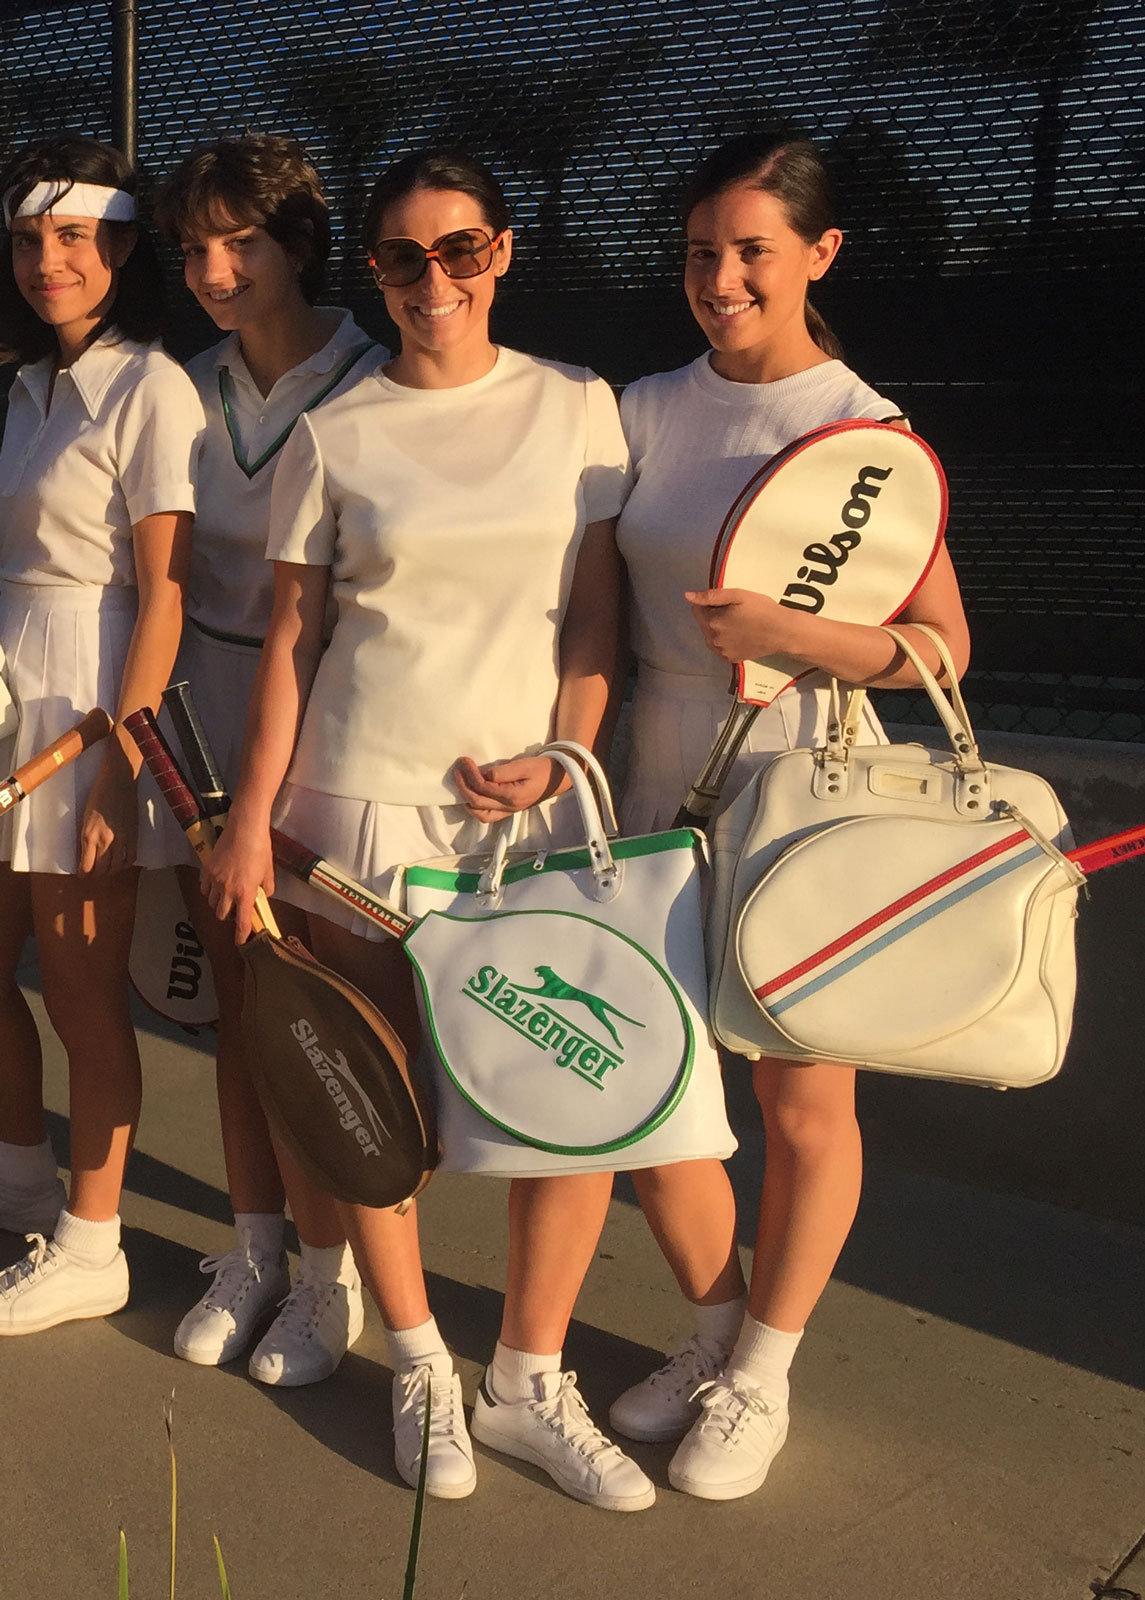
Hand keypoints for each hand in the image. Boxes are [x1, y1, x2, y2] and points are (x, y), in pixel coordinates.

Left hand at [79, 746, 137, 874]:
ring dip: (111, 872)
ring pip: (116, 867)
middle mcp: (105, 840)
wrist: (118, 781)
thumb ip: (86, 837)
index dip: (84, 874)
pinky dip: (125, 864)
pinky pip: (131, 858)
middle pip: (101, 870)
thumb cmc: (98, 795)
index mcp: (89, 835)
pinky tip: (121, 862)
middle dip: (96, 875)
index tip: (82, 875)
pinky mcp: (133, 835)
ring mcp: (121, 839)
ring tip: (107, 869)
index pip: (86, 866)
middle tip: (94, 874)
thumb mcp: (84, 817)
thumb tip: (86, 853)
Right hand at [201, 817, 273, 944]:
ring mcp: (215, 880)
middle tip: (235, 909)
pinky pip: (204, 888)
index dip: (241, 936)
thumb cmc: (260, 848)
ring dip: (218, 904)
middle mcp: (228, 890)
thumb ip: (266, 887)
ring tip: (226, 896)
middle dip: (228, 916)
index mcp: (246, 893)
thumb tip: (264, 895)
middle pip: (222, 915)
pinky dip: (209, 891)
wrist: (245, 828)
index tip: (241, 943)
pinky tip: (216, 885)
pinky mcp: (207, 870)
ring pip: (211, 903)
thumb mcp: (268, 871)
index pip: (242, 922)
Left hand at [452, 754, 564, 821]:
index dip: (470, 774)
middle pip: (477, 802)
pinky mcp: (509, 810)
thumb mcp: (524, 765)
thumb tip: (484, 775)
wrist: (558, 778)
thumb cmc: (542, 769)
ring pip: (481, 814)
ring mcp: (508, 811)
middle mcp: (508, 807)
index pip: (483, 787)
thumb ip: (503, 772)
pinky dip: (476, 807)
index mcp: (512, 796)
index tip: (464, 760)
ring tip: (462, 784)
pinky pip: (488, 815)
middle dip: (463, 785)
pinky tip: (472, 795)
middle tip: (458, 769)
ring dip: (468, 800)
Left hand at [685, 588, 795, 664]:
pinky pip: (719, 647)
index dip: (711, 604)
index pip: (697, 610)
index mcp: (713, 622)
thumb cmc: (762, 610)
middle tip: (736, 613)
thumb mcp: (737, 595)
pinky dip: (725, 640)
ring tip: (739, 624)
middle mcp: (713, 639)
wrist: (782, 632)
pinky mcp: (730, 659)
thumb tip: (688, 596)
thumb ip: (710, 596)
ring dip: (718, 629)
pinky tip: (740, 635)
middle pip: (703, 624)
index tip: (728, 604)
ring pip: (710, 636)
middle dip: (714, 616)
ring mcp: (721, 651)